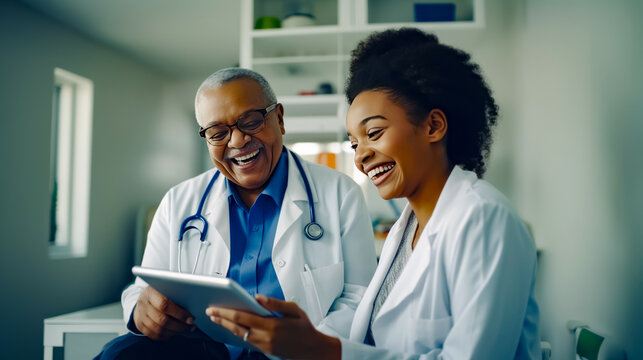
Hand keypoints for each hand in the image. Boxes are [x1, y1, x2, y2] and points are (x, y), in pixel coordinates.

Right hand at [133, 285, 194, 339]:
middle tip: (191, 326)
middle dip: (179, 326)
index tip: (191, 319)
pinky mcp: (140, 325)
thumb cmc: (160, 292)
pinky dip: (166, 335)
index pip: (165, 305)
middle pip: (162, 320)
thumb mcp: (166, 287)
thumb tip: (194, 304)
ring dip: (175, 332)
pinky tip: (175, 332)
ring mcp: (141, 316)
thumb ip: (176, 294)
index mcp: (151, 292)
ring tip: (185, 330)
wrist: (142, 298)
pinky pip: (154, 335)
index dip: (179, 313)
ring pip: (158, 330)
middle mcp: (144, 304)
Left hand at [206, 295, 340, 359]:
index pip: (243, 317)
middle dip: (221, 319)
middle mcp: (265, 337)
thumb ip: (275, 303)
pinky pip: (246, 340)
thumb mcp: (294, 311)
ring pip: (239, 335)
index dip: (226, 312)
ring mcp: (264, 345)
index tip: (215, 307)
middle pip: (237, 327)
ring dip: (226, 326)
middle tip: (209, 311)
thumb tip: (258, 297)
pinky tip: (230, 327)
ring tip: (216, 318)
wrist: (312, 349)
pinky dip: (236, 332)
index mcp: (271, 325)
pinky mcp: (264, 350)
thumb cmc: (305, 328)